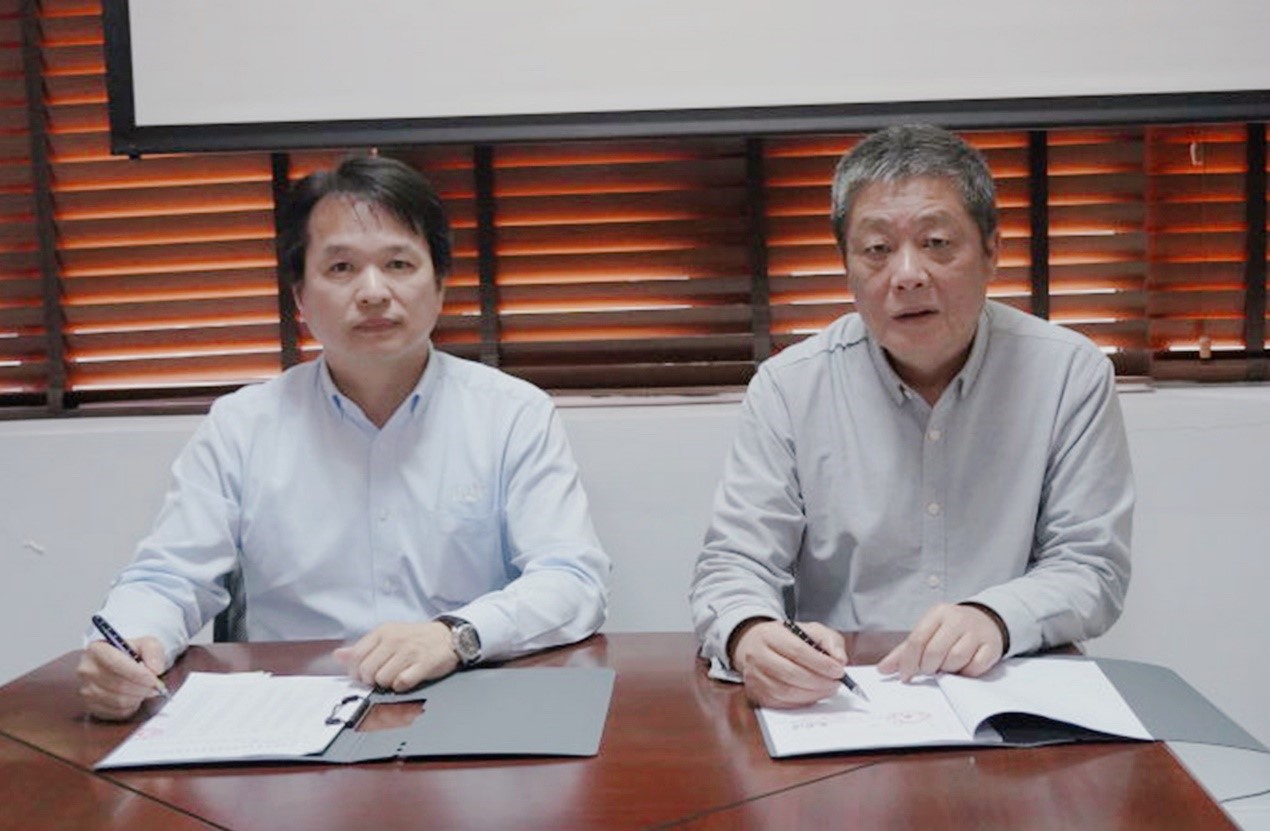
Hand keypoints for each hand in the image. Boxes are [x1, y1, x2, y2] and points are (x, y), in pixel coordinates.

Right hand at [76, 637, 167, 720]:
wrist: (122, 666)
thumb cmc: (134, 654)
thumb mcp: (148, 644)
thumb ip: (154, 652)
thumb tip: (155, 669)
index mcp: (97, 649)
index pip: (116, 664)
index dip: (138, 674)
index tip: (154, 680)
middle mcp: (87, 670)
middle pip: (118, 685)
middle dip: (142, 688)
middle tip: (156, 687)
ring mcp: (85, 690)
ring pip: (117, 701)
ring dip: (138, 698)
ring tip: (146, 691)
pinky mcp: (90, 706)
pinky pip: (115, 712)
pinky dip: (130, 707)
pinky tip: (135, 698)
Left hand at [334, 621, 458, 690]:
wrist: (448, 637)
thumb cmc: (416, 639)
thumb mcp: (388, 636)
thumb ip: (363, 647)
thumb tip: (338, 655)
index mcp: (383, 632)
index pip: (356, 656)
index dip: (356, 672)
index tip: (364, 676)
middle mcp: (395, 639)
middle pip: (368, 670)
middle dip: (371, 680)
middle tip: (381, 678)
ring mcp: (410, 651)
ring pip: (383, 679)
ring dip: (387, 684)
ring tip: (396, 677)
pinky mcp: (424, 663)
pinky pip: (402, 683)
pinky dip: (402, 686)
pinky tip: (407, 680)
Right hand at [732, 619, 848, 708]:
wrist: (755, 646)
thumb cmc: (785, 639)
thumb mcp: (809, 630)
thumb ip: (828, 640)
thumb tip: (840, 660)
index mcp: (769, 635)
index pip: (797, 651)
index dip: (821, 663)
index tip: (838, 670)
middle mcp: (757, 656)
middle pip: (791, 674)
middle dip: (819, 681)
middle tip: (836, 683)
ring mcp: (754, 677)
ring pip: (786, 692)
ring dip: (813, 694)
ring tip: (827, 689)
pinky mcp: (756, 694)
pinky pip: (782, 704)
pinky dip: (802, 702)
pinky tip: (813, 695)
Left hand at [878, 603, 1003, 681]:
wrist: (987, 621)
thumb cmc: (951, 630)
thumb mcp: (928, 632)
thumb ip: (905, 651)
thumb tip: (882, 669)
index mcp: (938, 614)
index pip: (917, 640)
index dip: (908, 662)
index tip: (905, 676)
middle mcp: (957, 619)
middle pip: (935, 651)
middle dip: (928, 667)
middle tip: (930, 671)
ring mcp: (976, 632)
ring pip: (956, 658)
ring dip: (948, 669)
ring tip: (947, 667)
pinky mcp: (992, 646)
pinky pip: (976, 666)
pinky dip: (967, 672)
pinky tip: (963, 668)